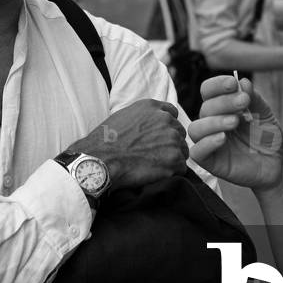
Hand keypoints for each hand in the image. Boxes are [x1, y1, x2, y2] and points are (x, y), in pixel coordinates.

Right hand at [67, 99, 187, 189]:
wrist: (99, 161)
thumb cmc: (105, 142)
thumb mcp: (123, 116)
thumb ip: (144, 116)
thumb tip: (153, 124)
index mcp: (152, 107)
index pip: (172, 114)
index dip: (166, 127)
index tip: (158, 138)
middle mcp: (166, 119)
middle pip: (179, 133)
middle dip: (170, 144)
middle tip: (153, 155)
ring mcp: (172, 139)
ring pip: (182, 151)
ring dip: (172, 159)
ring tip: (152, 166)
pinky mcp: (175, 159)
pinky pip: (181, 168)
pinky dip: (171, 173)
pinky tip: (155, 175)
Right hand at [188, 75, 282, 190]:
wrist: (277, 162)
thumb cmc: (266, 136)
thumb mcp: (264, 112)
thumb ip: (253, 97)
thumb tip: (241, 81)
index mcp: (221, 107)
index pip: (208, 91)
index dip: (217, 85)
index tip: (232, 83)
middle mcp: (212, 122)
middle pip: (205, 107)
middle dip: (224, 102)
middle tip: (243, 102)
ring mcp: (209, 142)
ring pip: (195, 129)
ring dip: (214, 122)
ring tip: (234, 122)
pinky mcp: (210, 161)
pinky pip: (197, 152)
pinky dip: (207, 143)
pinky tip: (223, 138)